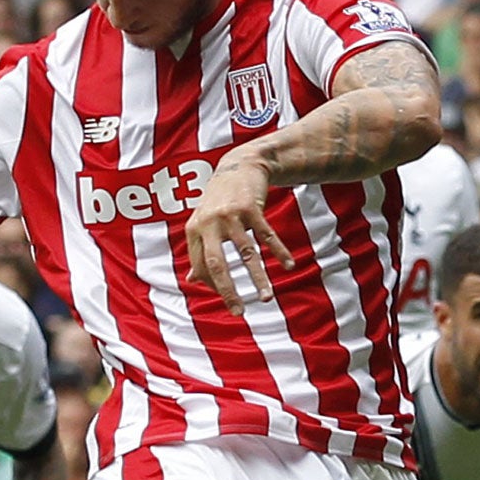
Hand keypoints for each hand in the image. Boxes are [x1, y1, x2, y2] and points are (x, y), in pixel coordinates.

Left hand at [184, 154, 290, 314]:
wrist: (238, 166)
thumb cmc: (218, 201)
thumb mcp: (203, 224)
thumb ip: (198, 252)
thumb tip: (192, 280)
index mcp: (194, 230)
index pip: (202, 268)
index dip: (215, 287)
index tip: (230, 302)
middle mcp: (209, 223)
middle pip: (218, 264)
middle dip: (228, 291)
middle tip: (238, 312)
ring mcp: (230, 215)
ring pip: (246, 254)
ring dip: (258, 278)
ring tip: (266, 298)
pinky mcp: (251, 207)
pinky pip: (266, 236)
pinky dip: (278, 252)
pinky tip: (288, 266)